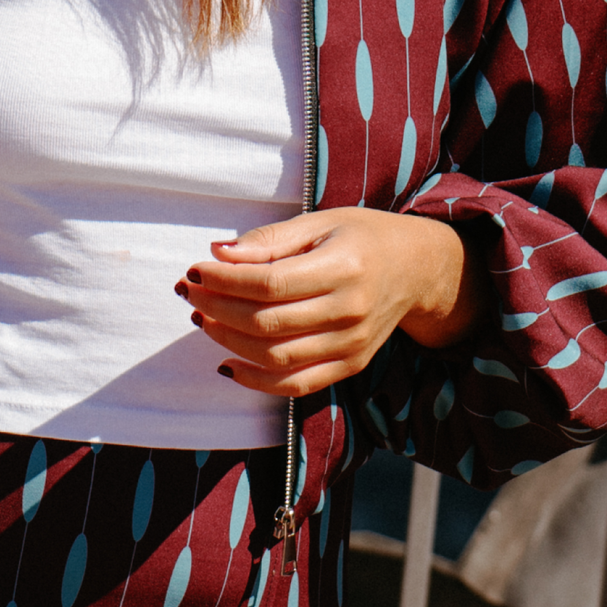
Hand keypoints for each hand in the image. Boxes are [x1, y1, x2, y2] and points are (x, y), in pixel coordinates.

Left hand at [179, 207, 483, 398]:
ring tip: (203, 319)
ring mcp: (352, 344)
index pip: (269, 283)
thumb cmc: (361, 238)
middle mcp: (350, 311)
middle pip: (267, 322)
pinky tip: (228, 364)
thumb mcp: (320, 222)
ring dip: (228, 342)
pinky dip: (256, 381)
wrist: (416, 270)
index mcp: (345, 267)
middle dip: (217, 309)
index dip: (224, 280)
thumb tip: (218, 254)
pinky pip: (296, 384)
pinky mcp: (350, 365)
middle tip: (190, 292)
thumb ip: (270, 240)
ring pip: (275, 357)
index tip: (195, 270)